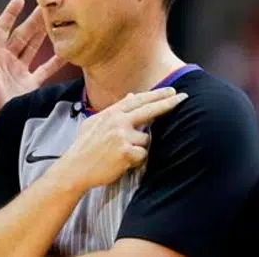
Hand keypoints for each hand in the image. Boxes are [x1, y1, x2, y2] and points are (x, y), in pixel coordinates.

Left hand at [0, 0, 66, 124]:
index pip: (2, 30)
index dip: (9, 15)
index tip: (19, 0)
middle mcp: (8, 61)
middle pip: (23, 36)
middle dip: (33, 21)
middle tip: (48, 5)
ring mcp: (20, 71)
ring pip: (34, 48)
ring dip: (44, 35)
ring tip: (58, 20)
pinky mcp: (30, 84)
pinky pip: (45, 69)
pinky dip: (56, 61)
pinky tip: (68, 51)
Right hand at [55, 87, 187, 191]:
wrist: (75, 167)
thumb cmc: (84, 146)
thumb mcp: (95, 123)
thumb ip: (114, 109)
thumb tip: (130, 96)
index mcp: (110, 113)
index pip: (137, 100)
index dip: (156, 95)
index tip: (171, 91)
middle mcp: (118, 121)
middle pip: (149, 109)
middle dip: (167, 102)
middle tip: (183, 97)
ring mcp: (122, 136)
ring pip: (146, 139)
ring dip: (139, 147)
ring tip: (120, 153)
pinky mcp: (126, 152)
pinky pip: (142, 155)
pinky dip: (136, 160)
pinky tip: (121, 162)